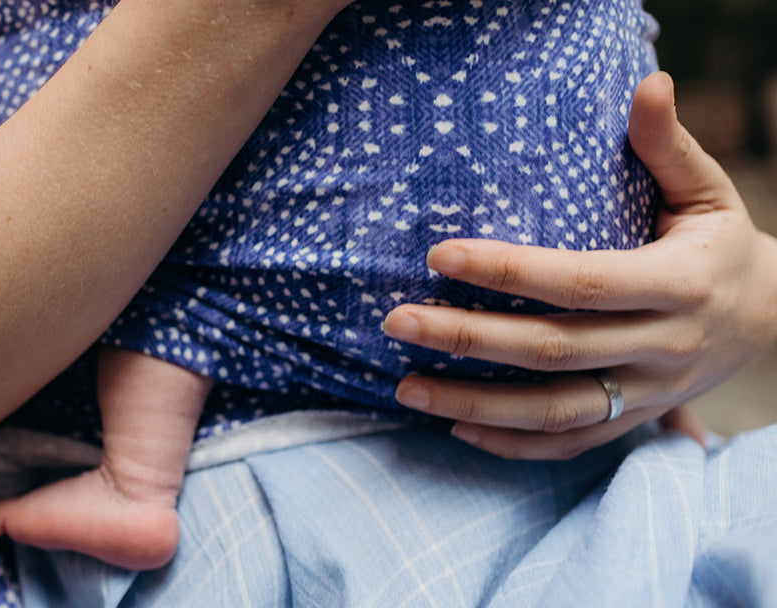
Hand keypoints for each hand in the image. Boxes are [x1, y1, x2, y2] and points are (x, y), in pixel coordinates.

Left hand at [381, 71, 776, 459]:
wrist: (771, 320)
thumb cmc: (719, 245)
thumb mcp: (708, 192)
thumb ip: (668, 145)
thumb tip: (647, 83)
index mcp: (678, 283)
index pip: (579, 281)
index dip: (508, 270)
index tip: (438, 254)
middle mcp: (663, 347)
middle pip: (553, 350)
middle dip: (468, 338)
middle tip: (396, 321)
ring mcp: (649, 393)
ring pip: (553, 412)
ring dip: (474, 404)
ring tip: (404, 385)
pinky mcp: (635, 422)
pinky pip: (570, 446)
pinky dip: (511, 444)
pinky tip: (455, 426)